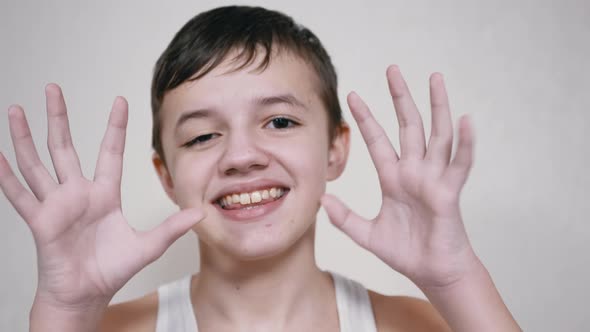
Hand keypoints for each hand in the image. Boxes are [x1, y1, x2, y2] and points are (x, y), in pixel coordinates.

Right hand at [0, 84, 204, 312]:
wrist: (86, 295)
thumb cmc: (112, 270)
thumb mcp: (147, 246)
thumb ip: (171, 228)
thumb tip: (199, 213)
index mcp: (104, 194)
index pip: (110, 152)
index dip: (115, 127)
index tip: (120, 101)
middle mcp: (78, 194)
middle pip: (64, 147)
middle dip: (58, 117)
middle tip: (52, 88)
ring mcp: (56, 205)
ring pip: (36, 163)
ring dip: (24, 137)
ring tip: (15, 110)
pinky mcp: (40, 221)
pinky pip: (19, 195)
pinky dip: (6, 176)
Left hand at [322, 65, 478, 288]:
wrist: (431, 271)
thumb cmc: (405, 251)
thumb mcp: (367, 234)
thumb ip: (346, 219)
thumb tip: (323, 201)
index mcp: (393, 178)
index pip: (377, 140)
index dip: (365, 118)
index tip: (352, 96)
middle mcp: (414, 172)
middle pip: (408, 126)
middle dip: (400, 97)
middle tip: (392, 69)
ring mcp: (433, 178)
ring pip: (436, 135)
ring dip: (437, 106)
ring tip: (435, 78)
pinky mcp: (449, 192)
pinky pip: (459, 164)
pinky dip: (464, 143)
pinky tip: (465, 120)